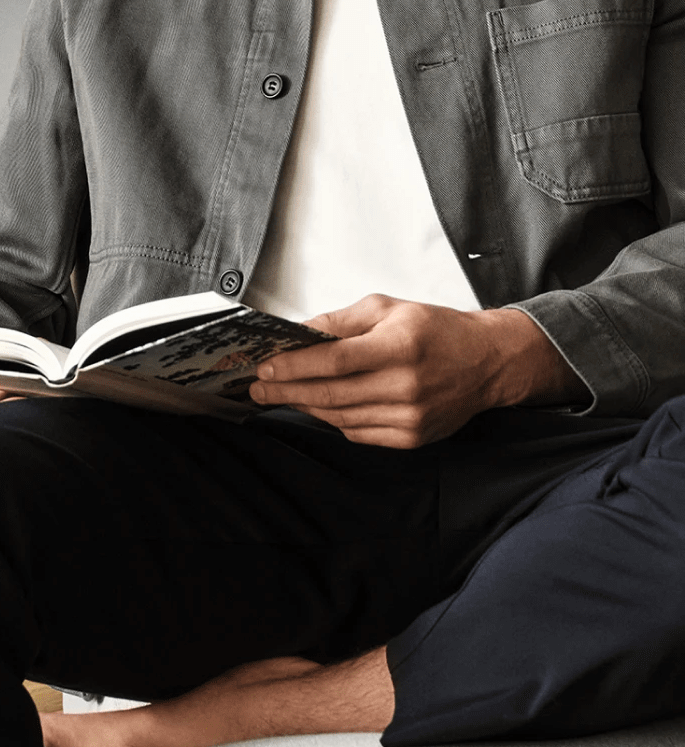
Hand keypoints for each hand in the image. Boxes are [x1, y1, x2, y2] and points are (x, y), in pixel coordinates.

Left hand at [247, 295, 584, 448]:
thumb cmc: (437, 331)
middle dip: (287, 391)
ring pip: (340, 417)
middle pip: (331, 394)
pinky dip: (333, 420)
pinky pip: (358, 433)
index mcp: (400, 346)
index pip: (333, 361)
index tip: (265, 368)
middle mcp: (406, 385)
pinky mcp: (412, 437)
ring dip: (305, 406)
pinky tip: (318, 406)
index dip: (293, 366)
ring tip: (281, 395)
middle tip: (258, 388)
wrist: (488, 362)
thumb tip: (297, 333)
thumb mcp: (387, 308)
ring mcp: (410, 417)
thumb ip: (339, 322)